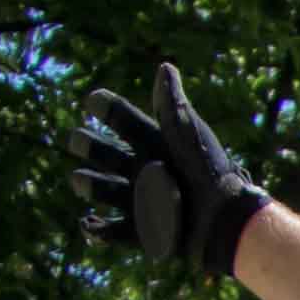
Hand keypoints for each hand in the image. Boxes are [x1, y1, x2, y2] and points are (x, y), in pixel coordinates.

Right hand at [67, 62, 270, 278]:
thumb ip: (171, 102)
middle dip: (88, 146)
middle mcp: (147, 170)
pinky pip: (113, 231)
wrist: (222, 218)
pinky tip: (88, 223)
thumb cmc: (206, 170)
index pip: (124, 120)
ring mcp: (143, 200)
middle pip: (106, 154)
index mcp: (157, 144)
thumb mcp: (186, 131)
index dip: (106, 108)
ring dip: (89, 184)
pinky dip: (96, 230)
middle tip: (77, 140)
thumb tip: (165, 67)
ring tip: (80, 179)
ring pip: (104, 188)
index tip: (92, 100)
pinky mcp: (144, 231)